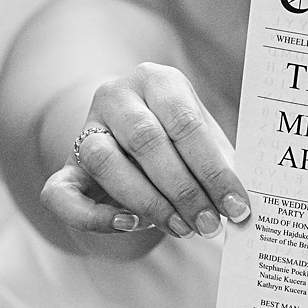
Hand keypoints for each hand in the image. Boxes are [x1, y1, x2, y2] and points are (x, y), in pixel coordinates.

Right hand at [40, 63, 251, 236]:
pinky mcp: (65, 166)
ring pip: (103, 160)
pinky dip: (94, 216)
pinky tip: (130, 225)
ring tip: (182, 228)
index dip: (213, 170)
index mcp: (157, 79)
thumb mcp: (203, 142)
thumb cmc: (181, 144)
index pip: (186, 123)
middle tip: (209, 225)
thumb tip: (245, 205)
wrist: (132, 141)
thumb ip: (220, 165)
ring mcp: (85, 129)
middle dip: (183, 190)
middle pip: (146, 140)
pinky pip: (62, 194)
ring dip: (147, 201)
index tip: (237, 207)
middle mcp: (116, 95)